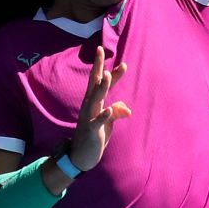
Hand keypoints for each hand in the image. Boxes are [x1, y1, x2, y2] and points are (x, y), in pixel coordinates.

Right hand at [69, 46, 130, 171]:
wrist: (81, 156)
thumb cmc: (95, 136)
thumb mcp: (108, 123)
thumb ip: (116, 112)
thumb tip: (127, 109)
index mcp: (95, 103)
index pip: (103, 84)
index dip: (112, 72)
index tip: (122, 61)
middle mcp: (90, 106)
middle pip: (95, 84)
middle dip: (99, 67)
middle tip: (101, 51)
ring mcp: (89, 117)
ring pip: (96, 99)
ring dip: (102, 87)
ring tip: (107, 74)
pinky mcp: (91, 130)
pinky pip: (97, 121)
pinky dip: (103, 115)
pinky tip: (109, 109)